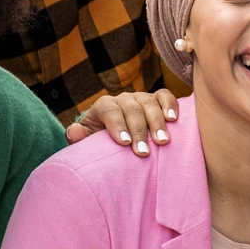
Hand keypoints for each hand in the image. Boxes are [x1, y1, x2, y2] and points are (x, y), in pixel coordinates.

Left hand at [64, 89, 178, 156]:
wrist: (115, 137)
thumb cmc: (101, 143)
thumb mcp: (86, 142)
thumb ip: (78, 137)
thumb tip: (75, 131)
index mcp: (103, 106)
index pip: (110, 111)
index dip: (117, 126)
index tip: (125, 143)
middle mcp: (123, 99)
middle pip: (132, 109)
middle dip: (139, 131)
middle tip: (143, 152)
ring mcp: (141, 98)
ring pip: (149, 103)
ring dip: (157, 122)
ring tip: (163, 141)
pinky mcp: (157, 100)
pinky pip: (165, 96)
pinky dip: (170, 105)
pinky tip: (174, 119)